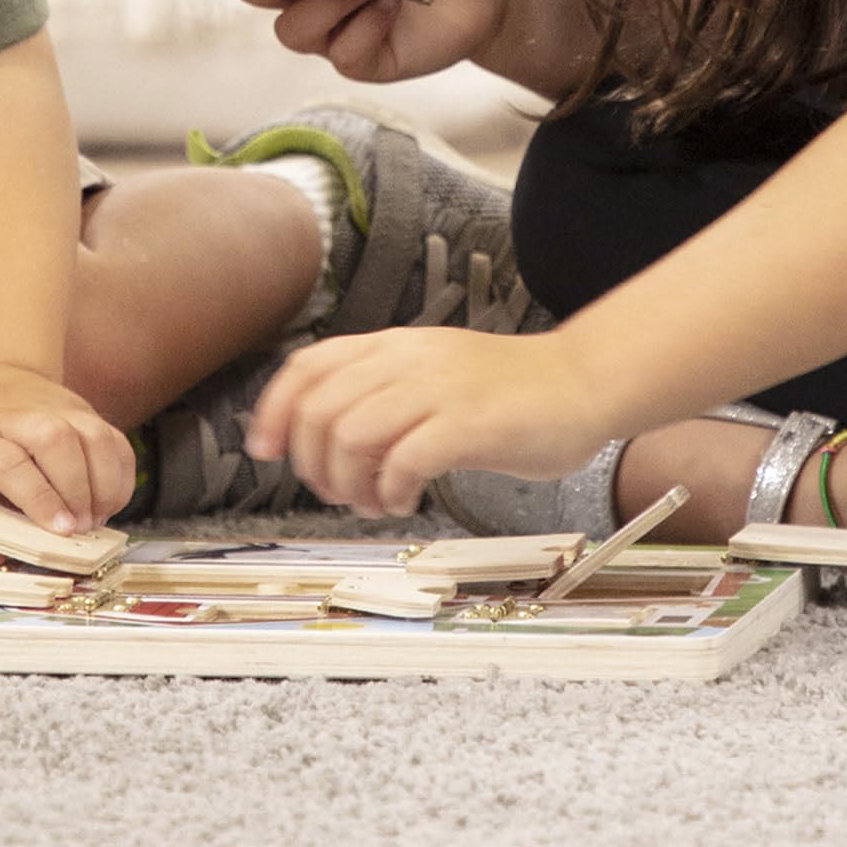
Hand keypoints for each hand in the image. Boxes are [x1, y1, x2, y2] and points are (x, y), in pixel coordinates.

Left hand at [0, 362, 136, 536]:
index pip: (10, 463)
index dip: (38, 497)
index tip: (58, 529)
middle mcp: (20, 418)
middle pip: (57, 441)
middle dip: (76, 491)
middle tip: (78, 530)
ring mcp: (58, 410)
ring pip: (94, 436)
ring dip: (104, 484)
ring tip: (95, 520)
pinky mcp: (83, 411)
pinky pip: (114, 440)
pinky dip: (121, 475)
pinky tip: (108, 503)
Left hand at [244, 329, 599, 517]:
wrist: (581, 383)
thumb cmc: (506, 392)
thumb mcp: (431, 374)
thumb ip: (381, 391)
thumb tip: (321, 433)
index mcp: (393, 346)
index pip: (307, 367)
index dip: (274, 410)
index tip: (265, 450)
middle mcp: (408, 360)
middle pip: (320, 408)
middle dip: (313, 463)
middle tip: (337, 492)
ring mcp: (438, 389)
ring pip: (352, 435)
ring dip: (349, 483)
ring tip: (375, 500)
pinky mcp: (469, 424)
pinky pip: (404, 460)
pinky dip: (390, 491)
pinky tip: (405, 500)